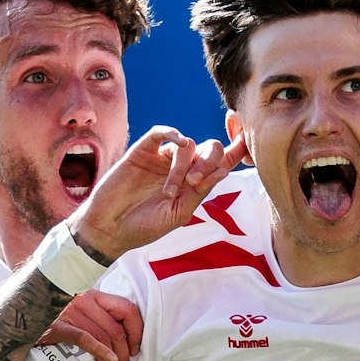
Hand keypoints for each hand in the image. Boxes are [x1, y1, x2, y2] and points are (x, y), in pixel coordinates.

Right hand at [40, 290, 142, 360]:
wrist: (21, 313)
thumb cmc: (52, 316)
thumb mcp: (78, 309)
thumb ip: (98, 317)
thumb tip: (121, 342)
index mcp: (94, 295)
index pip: (127, 309)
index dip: (137, 331)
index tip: (136, 350)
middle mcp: (84, 300)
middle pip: (116, 330)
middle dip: (125, 357)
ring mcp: (70, 311)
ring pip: (103, 337)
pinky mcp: (57, 326)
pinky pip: (84, 338)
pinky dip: (100, 352)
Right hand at [72, 127, 245, 260]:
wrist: (111, 228)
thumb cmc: (145, 226)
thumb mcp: (179, 214)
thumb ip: (201, 192)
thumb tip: (225, 170)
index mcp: (195, 183)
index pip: (222, 162)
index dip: (237, 149)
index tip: (248, 141)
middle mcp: (182, 167)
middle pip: (210, 148)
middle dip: (209, 161)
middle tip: (194, 182)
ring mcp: (163, 158)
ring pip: (187, 145)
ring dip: (182, 167)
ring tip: (168, 192)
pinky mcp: (143, 150)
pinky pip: (162, 132)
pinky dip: (173, 133)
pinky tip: (178, 144)